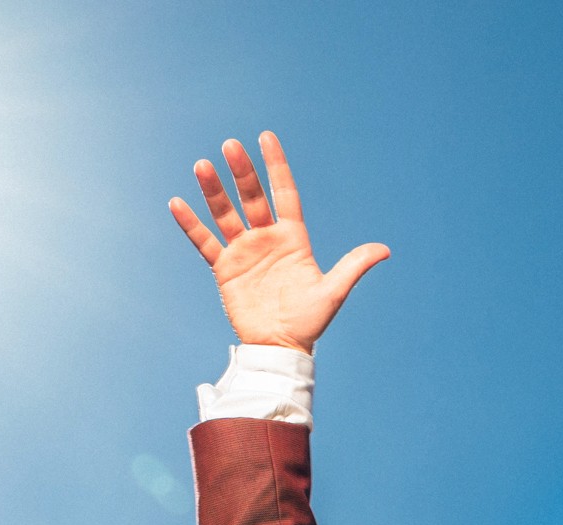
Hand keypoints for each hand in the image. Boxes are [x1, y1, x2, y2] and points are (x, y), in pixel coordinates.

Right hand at [170, 132, 388, 352]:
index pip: (284, 193)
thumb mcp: (333, 292)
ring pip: (225, 214)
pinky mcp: (225, 268)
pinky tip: (177, 203)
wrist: (280, 348)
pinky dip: (191, 224)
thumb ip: (354, 266)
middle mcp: (266, 238)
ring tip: (202, 165)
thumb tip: (385, 250)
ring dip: (213, 190)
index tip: (266, 138)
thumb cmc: (309, 321)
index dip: (276, 166)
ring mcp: (244, 251)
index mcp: (292, 238)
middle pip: (252, 197)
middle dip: (242, 172)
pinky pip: (205, 242)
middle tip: (231, 146)